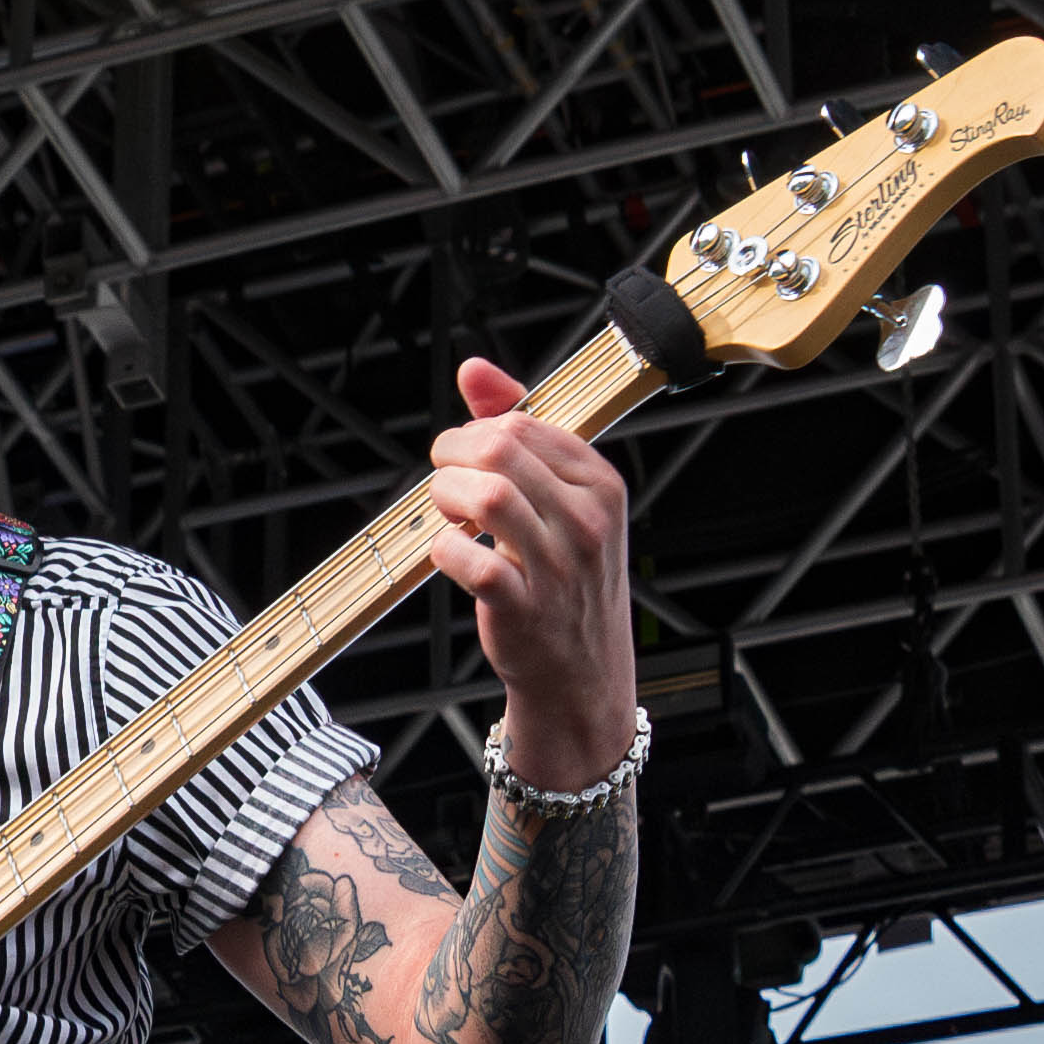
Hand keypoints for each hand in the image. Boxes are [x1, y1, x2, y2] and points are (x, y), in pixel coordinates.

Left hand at [424, 355, 636, 790]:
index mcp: (600, 482)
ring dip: (446, 498)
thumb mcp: (558, 498)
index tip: (463, 461)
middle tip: (445, 485)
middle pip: (499, 448)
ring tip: (449, 516)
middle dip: (451, 457)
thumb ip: (517, 428)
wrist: (580, 673)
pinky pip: (469, 560)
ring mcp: (559, 565)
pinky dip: (443, 551)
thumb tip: (474, 370)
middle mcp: (588, 519)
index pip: (523, 423)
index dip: (473, 433)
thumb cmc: (562, 578)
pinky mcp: (524, 608)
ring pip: (487, 495)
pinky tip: (450, 556)